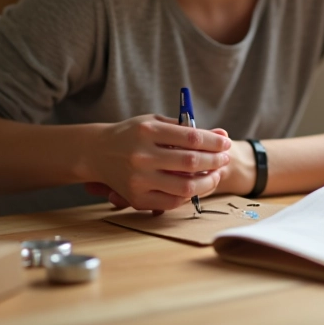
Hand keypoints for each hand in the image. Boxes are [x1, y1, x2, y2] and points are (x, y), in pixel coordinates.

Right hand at [84, 114, 230, 211]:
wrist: (97, 152)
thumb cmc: (133, 135)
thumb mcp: (156, 123)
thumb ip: (187, 129)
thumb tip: (222, 135)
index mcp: (147, 131)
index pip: (192, 137)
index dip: (214, 142)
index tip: (225, 144)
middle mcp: (142, 155)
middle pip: (191, 161)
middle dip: (215, 161)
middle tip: (225, 159)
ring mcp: (139, 179)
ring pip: (186, 186)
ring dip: (208, 181)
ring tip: (216, 174)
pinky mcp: (136, 197)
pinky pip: (172, 201)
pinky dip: (190, 195)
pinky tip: (197, 186)